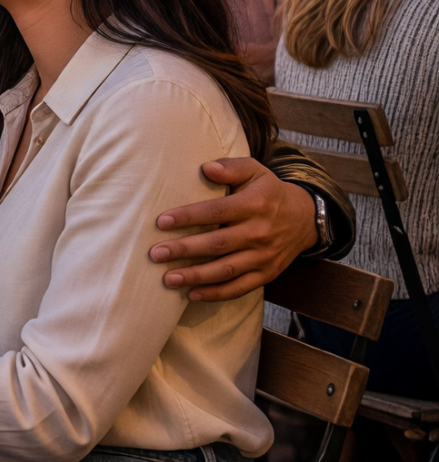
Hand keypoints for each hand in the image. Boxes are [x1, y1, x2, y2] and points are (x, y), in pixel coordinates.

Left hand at [151, 157, 314, 301]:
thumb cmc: (269, 192)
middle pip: (218, 244)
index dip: (188, 218)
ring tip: (168, 279)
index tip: (161, 222)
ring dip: (196, 276)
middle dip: (185, 250)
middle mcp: (260, 233)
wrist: (305, 218)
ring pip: (227, 270)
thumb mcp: (255, 172)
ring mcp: (264, 256)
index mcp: (254, 205)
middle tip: (155, 254)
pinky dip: (216, 294)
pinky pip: (240, 288)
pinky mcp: (267, 274)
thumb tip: (206, 168)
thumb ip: (231, 168)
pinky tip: (192, 294)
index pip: (216, 212)